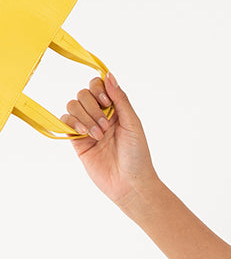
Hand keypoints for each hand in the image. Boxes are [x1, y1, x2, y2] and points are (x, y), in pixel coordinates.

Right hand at [60, 71, 157, 206]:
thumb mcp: (133, 123)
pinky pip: (64, 121)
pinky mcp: (77, 140)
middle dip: (93, 107)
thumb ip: (120, 99)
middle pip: (83, 93)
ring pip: (73, 105)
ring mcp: (87, 126)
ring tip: (98, 135)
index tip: (106, 101)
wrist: (130, 183)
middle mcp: (100, 115)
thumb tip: (109, 75)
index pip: (98, 85)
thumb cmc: (137, 155)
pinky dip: (72, 122)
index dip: (98, 88)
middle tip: (106, 127)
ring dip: (85, 117)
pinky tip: (84, 133)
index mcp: (116, 109)